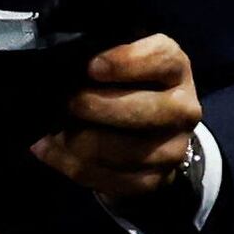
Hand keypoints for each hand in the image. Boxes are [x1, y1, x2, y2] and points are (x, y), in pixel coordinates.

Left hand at [32, 32, 203, 205]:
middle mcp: (183, 108)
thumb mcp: (115, 59)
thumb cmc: (121, 84)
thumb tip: (61, 64)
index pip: (160, 58)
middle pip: (139, 109)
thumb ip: (97, 53)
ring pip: (118, 150)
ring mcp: (173, 148)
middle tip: (65, 103)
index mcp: (175, 68)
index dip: (125, 61)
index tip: (91, 66)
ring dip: (74, 140)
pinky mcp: (155, 180)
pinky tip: (50, 148)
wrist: (146, 133)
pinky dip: (69, 163)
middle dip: (91, 106)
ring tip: (52, 128)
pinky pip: (106, 177)